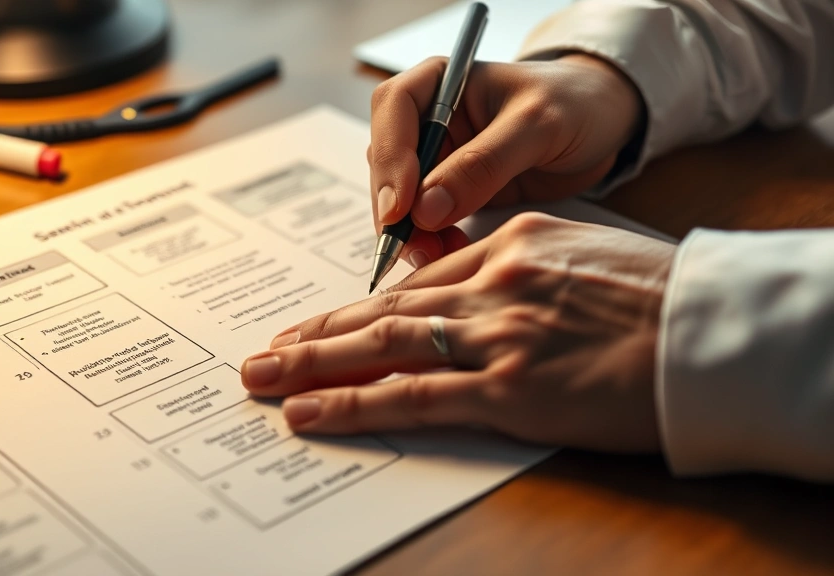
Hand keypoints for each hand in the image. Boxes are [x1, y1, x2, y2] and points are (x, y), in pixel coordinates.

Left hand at [241, 213, 674, 452]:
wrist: (714, 332)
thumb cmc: (663, 300)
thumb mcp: (586, 260)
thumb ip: (524, 274)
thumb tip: (475, 300)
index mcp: (513, 244)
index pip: (415, 283)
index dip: (360, 307)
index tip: (321, 322)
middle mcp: (492, 282)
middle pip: (383, 312)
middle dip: (317, 334)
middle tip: (266, 352)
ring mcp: (495, 334)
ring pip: (382, 348)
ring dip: (314, 365)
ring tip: (264, 378)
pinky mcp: (507, 389)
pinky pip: (411, 396)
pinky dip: (352, 403)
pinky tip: (309, 412)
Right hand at [369, 54, 644, 266]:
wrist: (605, 124)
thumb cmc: (575, 104)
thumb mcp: (536, 126)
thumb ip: (481, 164)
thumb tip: (426, 208)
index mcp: (439, 81)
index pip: (393, 109)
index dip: (389, 159)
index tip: (402, 207)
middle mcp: (427, 118)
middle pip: (385, 162)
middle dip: (396, 207)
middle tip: (416, 245)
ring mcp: (436, 158)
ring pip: (399, 197)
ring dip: (409, 231)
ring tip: (435, 255)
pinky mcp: (450, 192)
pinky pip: (424, 221)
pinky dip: (430, 242)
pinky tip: (449, 253)